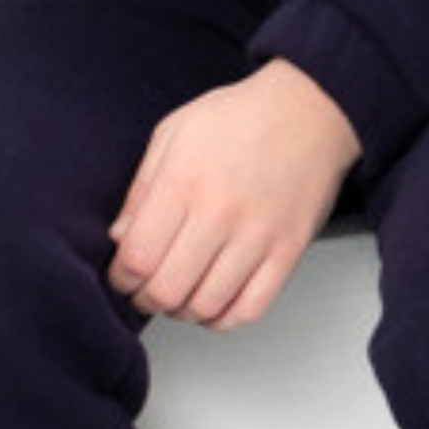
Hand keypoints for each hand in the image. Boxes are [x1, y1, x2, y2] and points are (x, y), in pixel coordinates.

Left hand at [107, 60, 360, 331]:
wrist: (308, 110)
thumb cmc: (241, 117)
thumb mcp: (174, 133)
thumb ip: (141, 188)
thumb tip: (120, 236)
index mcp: (184, 182)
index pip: (138, 257)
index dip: (121, 278)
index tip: (122, 275)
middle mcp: (220, 213)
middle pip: (168, 290)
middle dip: (146, 299)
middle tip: (145, 290)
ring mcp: (258, 236)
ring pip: (207, 306)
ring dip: (182, 312)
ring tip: (178, 296)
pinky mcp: (288, 251)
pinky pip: (250, 308)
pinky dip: (224, 319)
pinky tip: (212, 303)